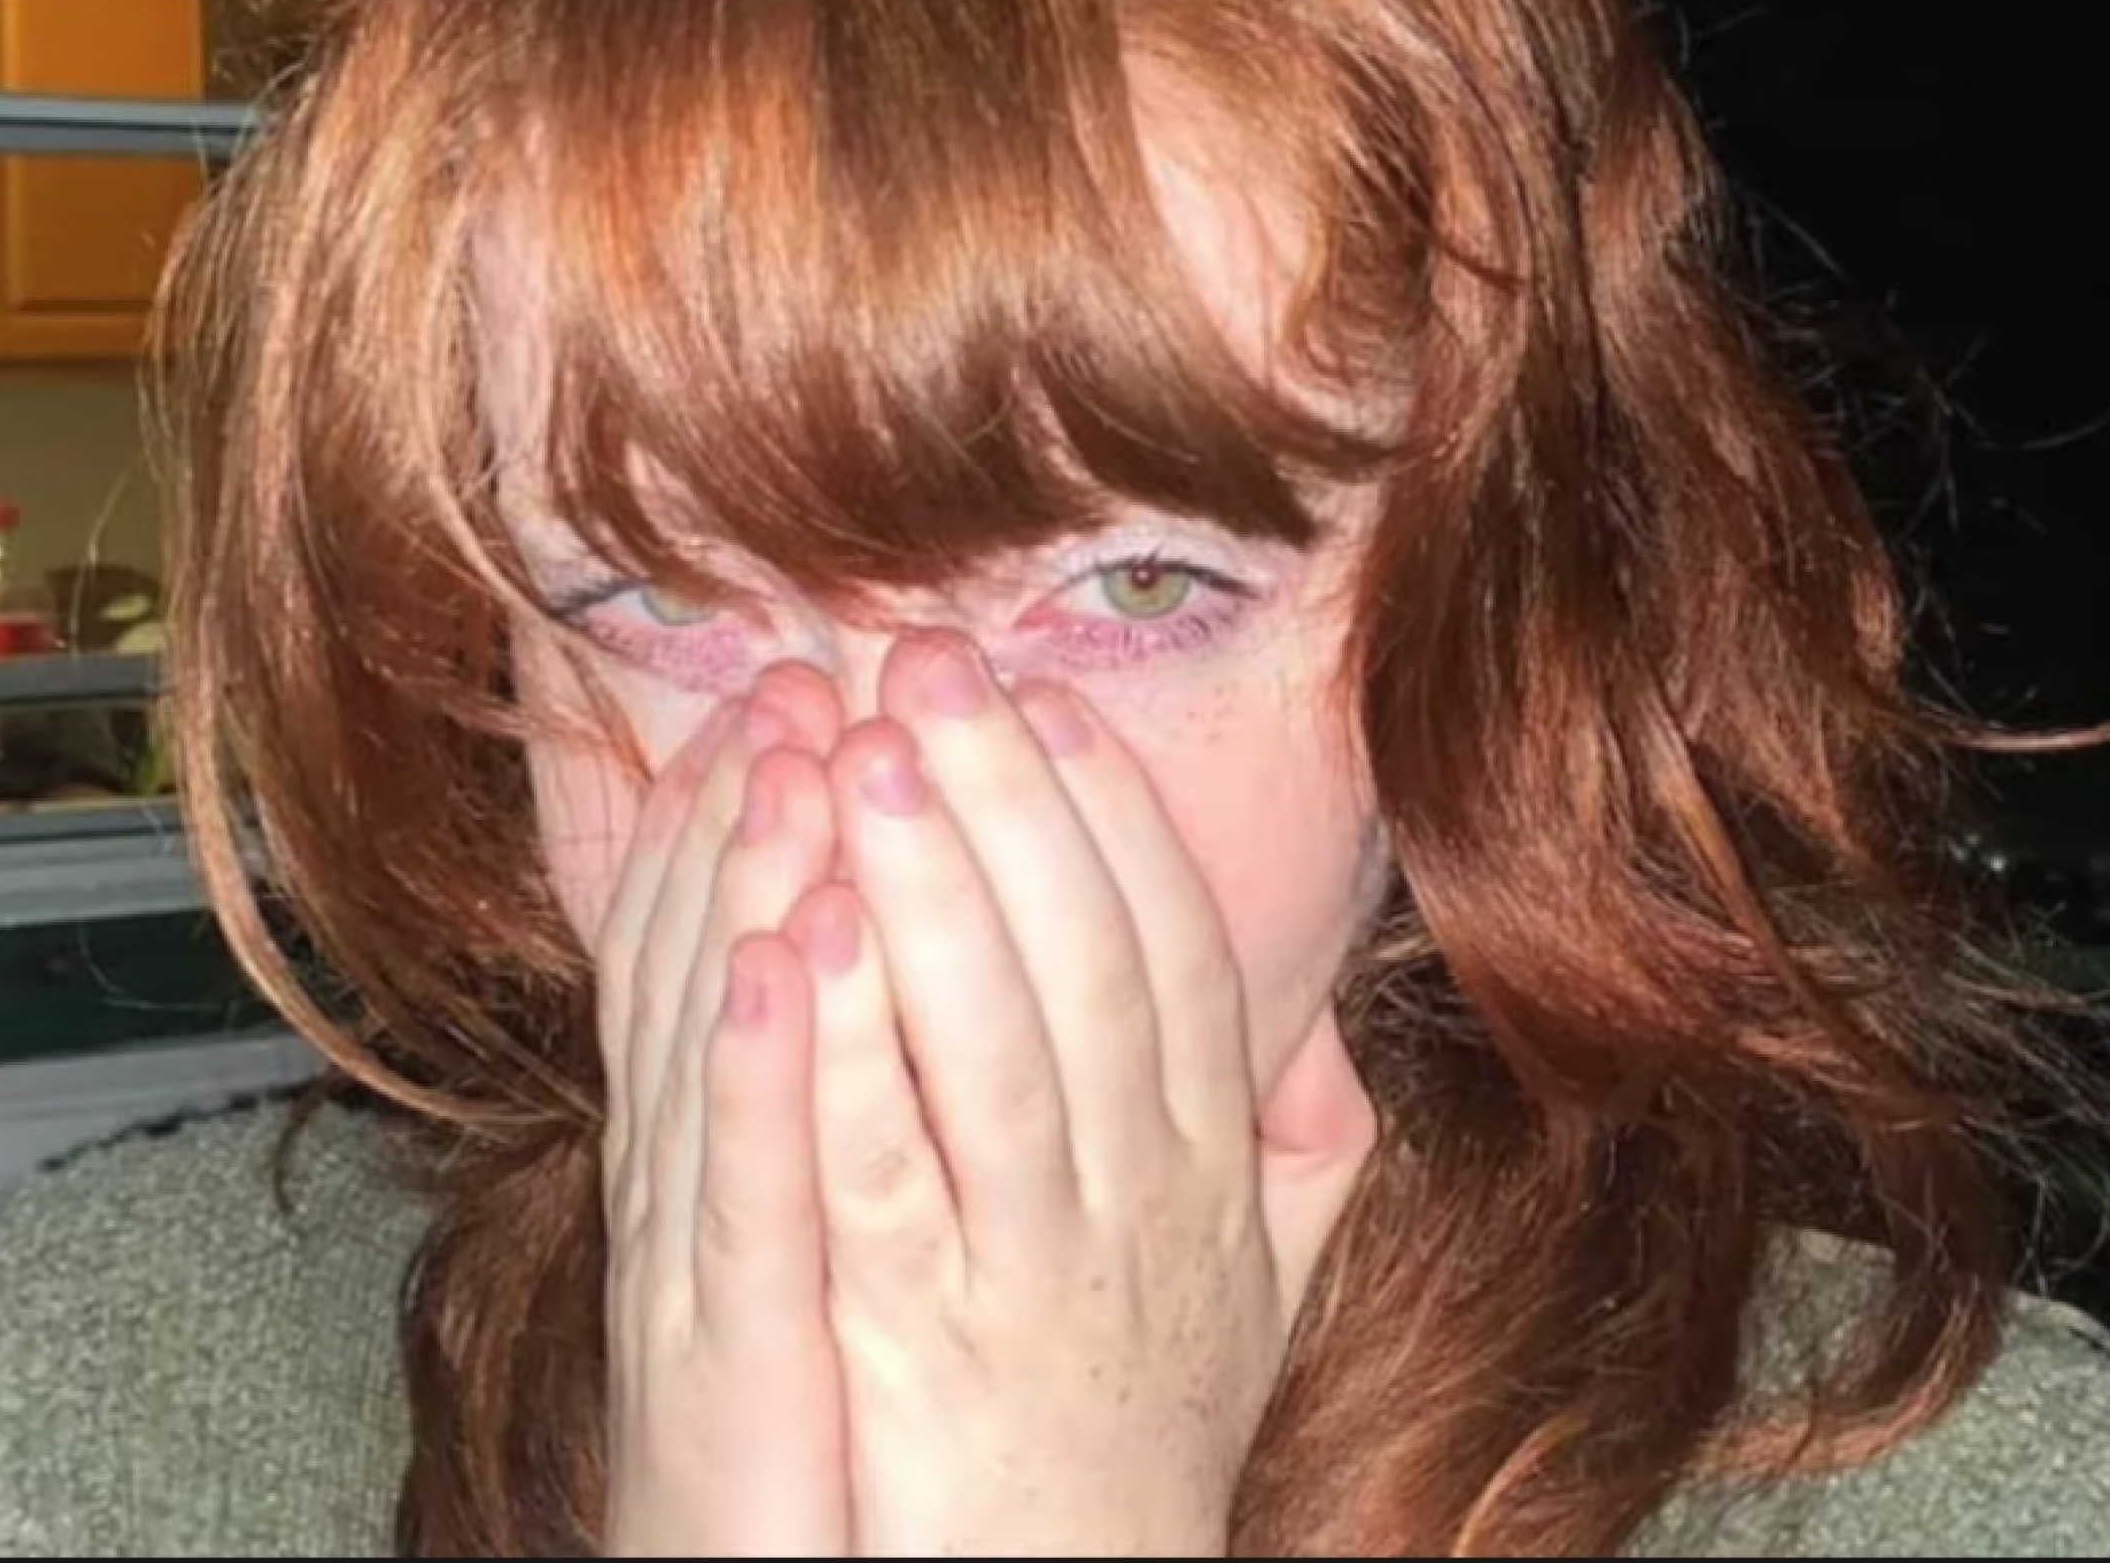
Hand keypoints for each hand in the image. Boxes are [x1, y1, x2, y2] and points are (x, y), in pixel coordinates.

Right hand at [595, 668, 852, 1559]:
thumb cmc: (820, 1416)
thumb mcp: (844, 1236)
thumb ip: (879, 1097)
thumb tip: (925, 965)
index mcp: (750, 1143)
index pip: (747, 938)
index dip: (765, 806)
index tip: (809, 679)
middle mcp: (705, 1174)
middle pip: (716, 952)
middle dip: (754, 801)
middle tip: (794, 666)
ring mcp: (701, 1252)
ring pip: (720, 1036)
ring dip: (747, 882)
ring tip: (787, 752)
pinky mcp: (727, 1344)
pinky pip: (753, 1187)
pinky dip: (760, 1067)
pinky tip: (778, 959)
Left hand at [794, 630, 1377, 1559]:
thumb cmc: (1147, 1446)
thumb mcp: (1266, 1298)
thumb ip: (1300, 1154)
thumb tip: (1319, 1026)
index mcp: (1206, 1168)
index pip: (1174, 949)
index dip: (1111, 814)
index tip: (1051, 695)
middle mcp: (1139, 1199)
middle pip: (1084, 961)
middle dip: (1007, 798)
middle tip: (928, 663)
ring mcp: (1033, 1270)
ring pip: (990, 1044)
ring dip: (926, 885)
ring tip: (857, 749)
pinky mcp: (920, 1345)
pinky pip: (876, 1174)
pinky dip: (836, 1049)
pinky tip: (791, 939)